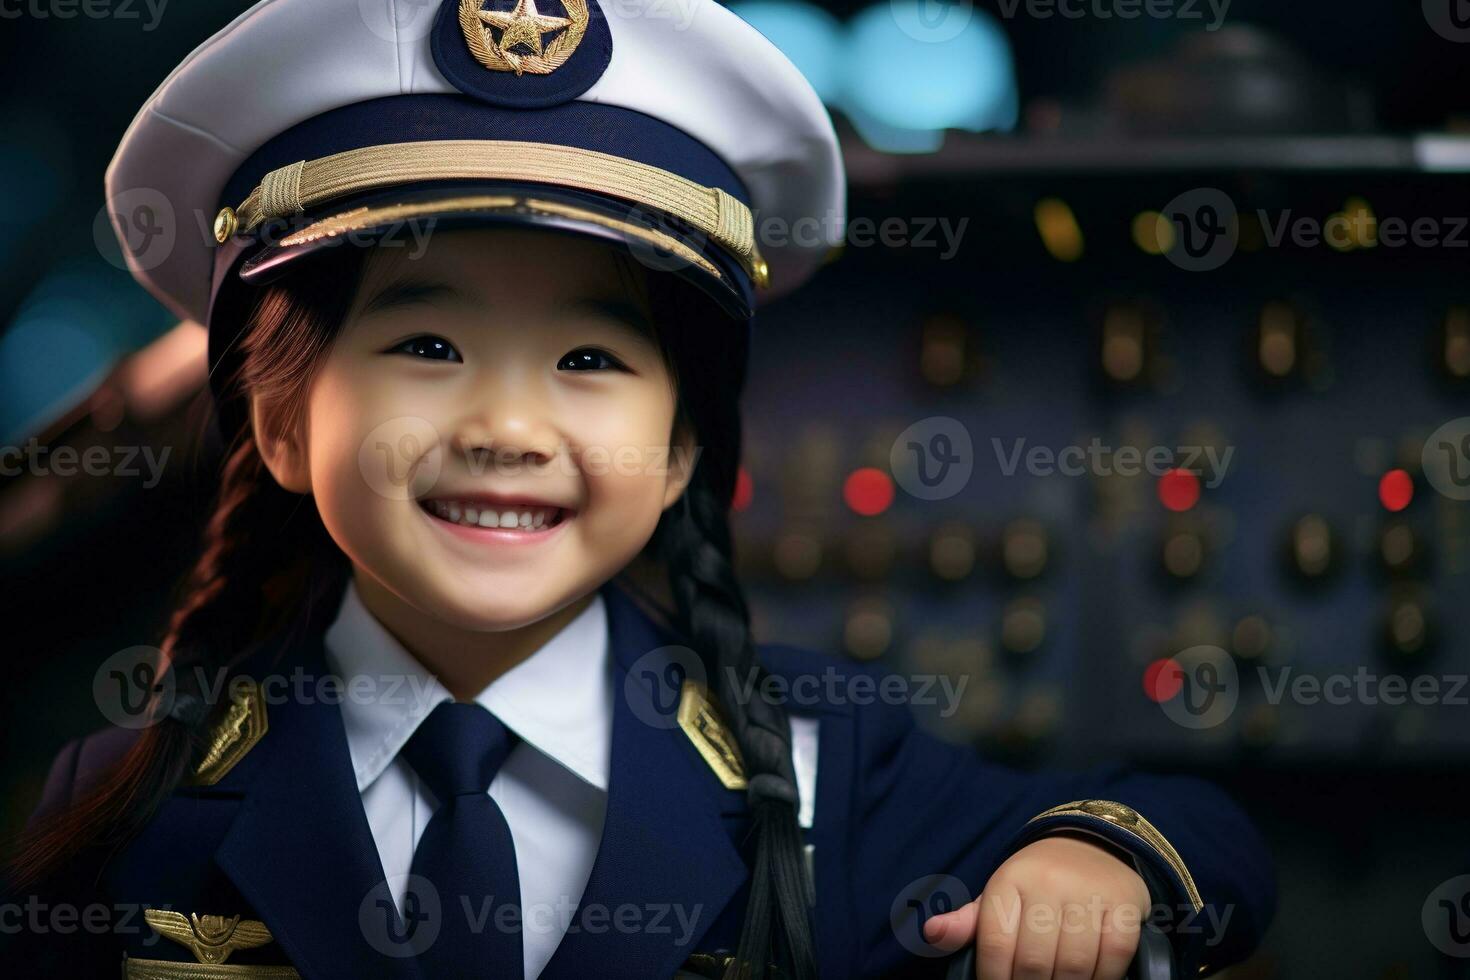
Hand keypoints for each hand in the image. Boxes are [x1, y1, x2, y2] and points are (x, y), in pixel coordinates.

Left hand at [922, 835, 1149, 979]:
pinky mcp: (1125, 904)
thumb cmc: (1036, 883)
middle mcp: (1049, 883)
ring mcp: (1089, 893)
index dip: (996, 979)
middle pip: (1036, 963)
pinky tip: (1091, 978)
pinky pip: (1114, 957)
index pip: (997, 945)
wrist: (1091, 845)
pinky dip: (1104, 977)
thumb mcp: (999, 897)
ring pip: (1076, 965)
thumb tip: (931, 933)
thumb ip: (967, 922)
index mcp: (1009, 881)